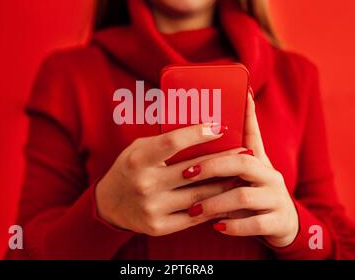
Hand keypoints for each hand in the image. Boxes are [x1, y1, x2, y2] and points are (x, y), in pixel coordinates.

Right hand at [95, 123, 246, 236]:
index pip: (173, 143)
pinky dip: (214, 206)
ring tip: (242, 173)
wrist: (109, 205)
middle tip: (245, 151)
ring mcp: (153, 207)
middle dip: (224, 159)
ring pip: (200, 194)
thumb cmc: (129, 169)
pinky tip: (228, 196)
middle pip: (194, 170)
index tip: (220, 127)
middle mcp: (145, 184)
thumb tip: (200, 129)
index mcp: (138, 160)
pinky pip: (195, 216)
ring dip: (225, 183)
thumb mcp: (138, 148)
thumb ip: (164, 141)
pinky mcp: (159, 226)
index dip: (198, 133)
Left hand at [181, 91, 298, 246]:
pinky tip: (217, 227)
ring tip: (195, 209)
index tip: (236, 100)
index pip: (252, 134)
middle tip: (187, 172)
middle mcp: (271, 175)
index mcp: (260, 160)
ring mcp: (276, 199)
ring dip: (215, 202)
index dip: (246, 116)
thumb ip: (231, 155)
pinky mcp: (278, 222)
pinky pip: (255, 223)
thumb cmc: (254, 193)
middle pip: (243, 162)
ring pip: (243, 196)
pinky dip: (234, 226)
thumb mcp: (245, 174)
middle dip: (213, 166)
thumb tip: (215, 124)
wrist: (284, 225)